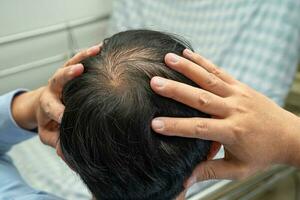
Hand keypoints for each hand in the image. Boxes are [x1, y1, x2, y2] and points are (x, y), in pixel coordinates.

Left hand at [37, 45, 100, 149]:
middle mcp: (53, 89)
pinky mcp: (69, 70)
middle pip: (57, 80)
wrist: (44, 105)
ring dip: (82, 57)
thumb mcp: (49, 135)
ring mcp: (61, 78)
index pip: (52, 108)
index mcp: (46, 106)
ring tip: (96, 51)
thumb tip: (68, 158)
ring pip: (69, 65)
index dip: (59, 112)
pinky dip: (88, 54)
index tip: (66, 117)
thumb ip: (57, 143)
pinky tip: (101, 48)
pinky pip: (77, 59)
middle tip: (79, 69)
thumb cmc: (49, 121)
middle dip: (67, 75)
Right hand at [150, 49, 299, 185]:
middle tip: (154, 82)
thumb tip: (184, 181)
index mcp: (233, 132)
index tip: (155, 123)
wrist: (291, 136)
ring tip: (167, 58)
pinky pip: (220, 72)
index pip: (200, 128)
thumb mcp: (238, 170)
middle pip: (201, 98)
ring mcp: (238, 95)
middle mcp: (234, 110)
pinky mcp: (240, 86)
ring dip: (187, 68)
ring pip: (209, 80)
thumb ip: (210, 172)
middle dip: (176, 90)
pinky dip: (203, 62)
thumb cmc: (263, 155)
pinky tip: (188, 53)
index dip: (177, 126)